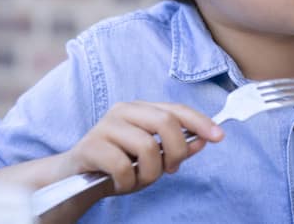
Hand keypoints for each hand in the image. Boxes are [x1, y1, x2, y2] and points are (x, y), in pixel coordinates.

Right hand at [62, 101, 222, 193]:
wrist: (73, 180)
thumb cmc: (116, 166)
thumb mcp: (152, 159)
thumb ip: (177, 148)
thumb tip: (203, 141)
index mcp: (141, 109)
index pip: (177, 110)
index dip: (200, 122)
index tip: (220, 136)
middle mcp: (124, 110)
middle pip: (166, 123)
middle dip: (177, 151)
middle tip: (171, 169)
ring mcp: (106, 126)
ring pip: (148, 147)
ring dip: (151, 172)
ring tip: (140, 179)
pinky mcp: (91, 145)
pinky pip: (124, 166)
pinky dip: (129, 182)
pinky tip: (121, 183)